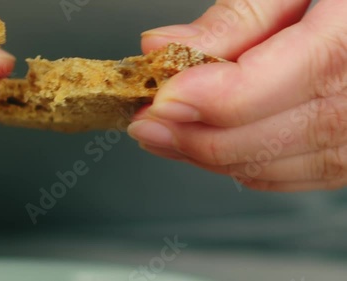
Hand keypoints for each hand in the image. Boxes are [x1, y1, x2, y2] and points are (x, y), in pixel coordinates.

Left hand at [128, 0, 346, 191]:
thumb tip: (165, 47)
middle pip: (290, 130)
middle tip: (149, 124)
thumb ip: (237, 18)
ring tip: (164, 138)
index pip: (303, 74)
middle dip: (205, 135)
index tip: (166, 99)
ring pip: (289, 161)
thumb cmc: (334, 0)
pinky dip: (243, 167)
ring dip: (213, 156)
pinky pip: (297, 175)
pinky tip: (203, 151)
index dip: (225, 96)